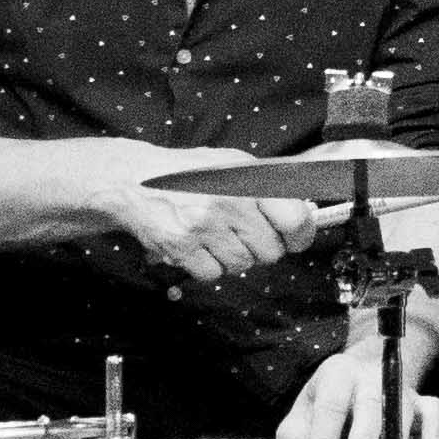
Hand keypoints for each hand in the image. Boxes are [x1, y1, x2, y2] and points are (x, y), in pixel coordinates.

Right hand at [88, 145, 310, 284]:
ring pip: (243, 265)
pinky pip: (213, 274)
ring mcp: (205, 226)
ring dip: (234, 257)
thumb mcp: (232, 165)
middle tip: (244, 234)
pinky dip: (208, 266)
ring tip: (217, 236)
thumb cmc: (187, 174)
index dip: (300, 236)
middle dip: (261, 247)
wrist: (134, 181)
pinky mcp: (182, 247)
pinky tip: (199, 246)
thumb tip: (304, 212)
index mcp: (248, 179)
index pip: (295, 220)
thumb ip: (268, 186)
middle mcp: (229, 202)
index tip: (295, 239)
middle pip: (270, 251)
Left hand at [274, 336, 438, 438]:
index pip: (330, 406)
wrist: (365, 369)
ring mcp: (399, 388)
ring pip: (402, 411)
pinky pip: (434, 411)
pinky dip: (434, 429)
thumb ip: (295, 435)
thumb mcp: (304, 409)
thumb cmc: (331, 396)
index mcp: (337, 375)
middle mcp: (371, 377)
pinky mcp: (421, 400)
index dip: (323, 438)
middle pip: (370, 406)